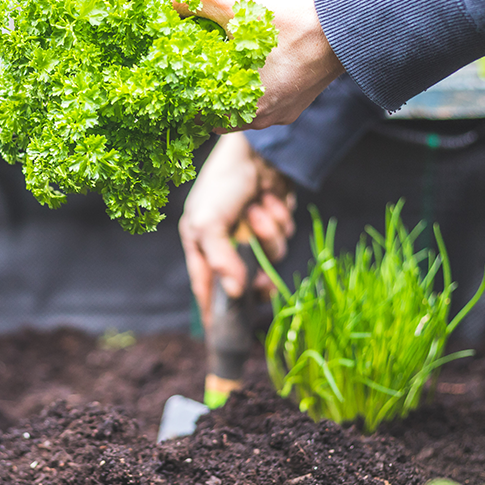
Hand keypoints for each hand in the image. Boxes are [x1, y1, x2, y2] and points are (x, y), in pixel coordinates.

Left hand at [177, 0, 343, 128]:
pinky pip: (266, 102)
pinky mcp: (297, 104)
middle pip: (218, 112)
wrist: (347, 22)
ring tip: (218, 65)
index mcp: (242, 105)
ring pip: (242, 109)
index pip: (197, 112)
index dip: (183, 93)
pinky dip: (255, 88)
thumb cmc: (293, 18)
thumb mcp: (237, 3)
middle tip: (191, 67)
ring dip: (230, 91)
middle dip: (204, 91)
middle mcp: (262, 119)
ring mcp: (282, 114)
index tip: (174, 75)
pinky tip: (250, 66)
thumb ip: (198, 2)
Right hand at [180, 132, 295, 328]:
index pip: (206, 288)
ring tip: (258, 209)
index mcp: (200, 245)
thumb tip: (234, 293)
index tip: (224, 336)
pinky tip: (270, 200)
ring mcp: (252, 234)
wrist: (256, 148)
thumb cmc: (222, 183)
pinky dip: (279, 220)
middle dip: (257, 277)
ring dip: (268, 234)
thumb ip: (220, 260)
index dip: (215, 311)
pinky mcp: (273, 222)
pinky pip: (283, 237)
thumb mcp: (208, 222)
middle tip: (265, 283)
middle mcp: (226, 243)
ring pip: (269, 257)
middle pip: (246, 281)